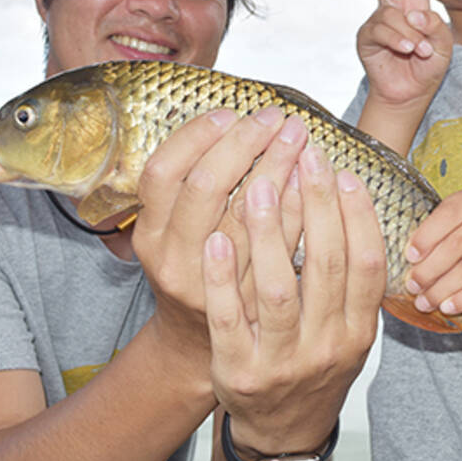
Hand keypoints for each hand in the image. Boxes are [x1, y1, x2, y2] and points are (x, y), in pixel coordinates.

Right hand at [132, 106, 302, 356]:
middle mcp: (173, 259)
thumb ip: (192, 189)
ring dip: (276, 168)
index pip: (162, 171)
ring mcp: (210, 285)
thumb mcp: (174, 233)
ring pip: (244, 216)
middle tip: (275, 119)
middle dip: (243, 143)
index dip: (195, 136)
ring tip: (300, 140)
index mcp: (149, 233)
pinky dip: (296, 212)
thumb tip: (231, 121)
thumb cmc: (192, 273)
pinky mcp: (248, 306)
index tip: (229, 113)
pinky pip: (279, 251)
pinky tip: (312, 184)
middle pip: (204, 186)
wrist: (197, 347)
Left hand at [202, 144, 385, 456]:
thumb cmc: (314, 362)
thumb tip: (347, 199)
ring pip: (277, 289)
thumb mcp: (347, 328)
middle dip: (315, 205)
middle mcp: (326, 345)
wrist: (283, 430)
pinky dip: (223, 278)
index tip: (342, 171)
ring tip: (258, 183)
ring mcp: (281, 360)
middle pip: (326, 266)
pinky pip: (229, 319)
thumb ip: (351, 278)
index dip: (358, 215)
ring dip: (268, 232)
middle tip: (302, 156)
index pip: (367, 264)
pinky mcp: (238, 370)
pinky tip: (216, 239)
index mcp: (358, 330)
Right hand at [353, 0, 452, 110]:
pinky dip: (398, 40)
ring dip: (409, 33)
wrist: (409, 94)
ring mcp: (378, 21)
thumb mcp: (443, 45)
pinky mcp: (367, 37)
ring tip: (419, 51)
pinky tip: (407, 50)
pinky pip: (382, 30)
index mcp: (415, 4)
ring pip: (392, 14)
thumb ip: (434, 26)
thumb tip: (412, 13)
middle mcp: (393, 8)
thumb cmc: (428, 67)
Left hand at [404, 185, 461, 315]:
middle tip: (412, 286)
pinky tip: (449, 307)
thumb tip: (412, 256)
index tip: (409, 257)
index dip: (425, 236)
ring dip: (442, 289)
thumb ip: (455, 226)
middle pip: (455, 245)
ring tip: (424, 302)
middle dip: (429, 270)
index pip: (447, 213)